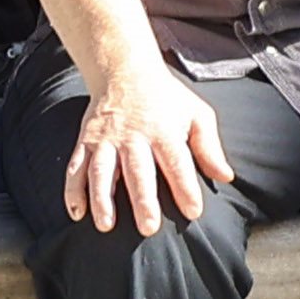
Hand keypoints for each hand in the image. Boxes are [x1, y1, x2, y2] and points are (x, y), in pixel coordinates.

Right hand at [60, 54, 229, 234]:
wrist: (125, 70)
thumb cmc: (166, 99)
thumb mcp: (196, 114)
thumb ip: (209, 147)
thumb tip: (226, 177)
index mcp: (163, 130)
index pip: (177, 162)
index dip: (186, 187)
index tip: (193, 212)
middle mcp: (133, 136)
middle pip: (138, 170)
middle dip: (142, 199)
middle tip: (149, 228)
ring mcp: (106, 139)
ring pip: (101, 171)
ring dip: (102, 199)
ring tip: (106, 225)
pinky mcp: (85, 142)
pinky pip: (75, 168)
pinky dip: (72, 191)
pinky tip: (77, 213)